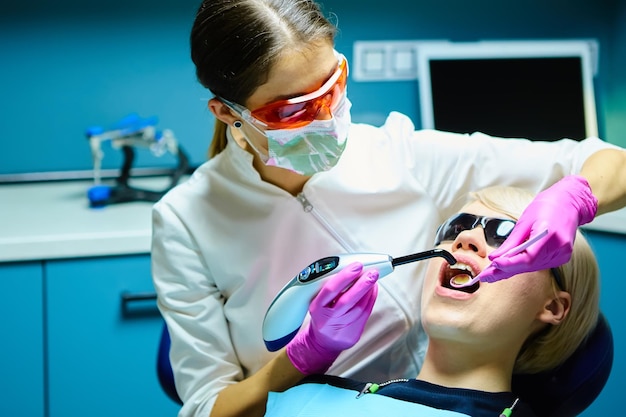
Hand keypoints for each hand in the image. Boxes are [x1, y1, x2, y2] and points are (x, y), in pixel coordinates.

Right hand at [285, 262, 378, 374]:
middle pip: (347, 300)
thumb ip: (332, 288)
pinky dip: (371, 300)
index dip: (344, 277)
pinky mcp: (352, 335)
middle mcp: (328, 319)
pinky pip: (365, 314)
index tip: (356, 266)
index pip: (330, 290)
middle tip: (372, 273)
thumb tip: (350, 270)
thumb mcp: (318, 302)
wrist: (323, 342)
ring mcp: (340, 328)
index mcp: (316, 308)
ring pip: (359, 308)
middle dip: (362, 284)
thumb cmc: (322, 317)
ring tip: (373, 279)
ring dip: (369, 291)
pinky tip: (372, 291)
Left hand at [478, 175, 596, 282]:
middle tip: (485, 276)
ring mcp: (563, 254)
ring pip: (533, 267)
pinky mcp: (563, 257)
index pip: (528, 257)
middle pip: (529, 265)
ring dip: (512, 270)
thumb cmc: (546, 207)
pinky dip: (524, 265)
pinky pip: (539, 264)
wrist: (569, 202)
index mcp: (549, 234)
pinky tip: (509, 268)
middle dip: (505, 271)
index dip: (510, 263)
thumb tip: (494, 258)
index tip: (493, 265)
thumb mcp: (524, 221)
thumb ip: (510, 242)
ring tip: (492, 274)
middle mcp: (559, 247)